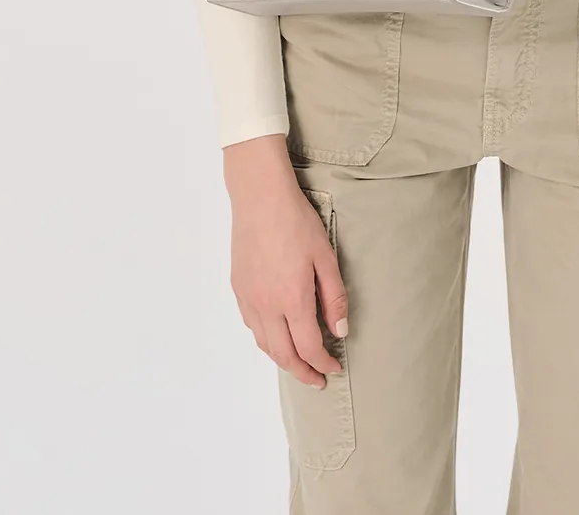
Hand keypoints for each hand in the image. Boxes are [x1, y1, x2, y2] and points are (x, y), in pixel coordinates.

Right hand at [222, 135, 349, 387]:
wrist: (260, 198)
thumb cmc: (296, 222)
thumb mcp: (325, 257)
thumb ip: (333, 297)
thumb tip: (339, 331)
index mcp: (292, 299)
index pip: (308, 347)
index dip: (322, 363)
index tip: (334, 369)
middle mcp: (267, 306)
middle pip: (283, 354)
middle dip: (302, 372)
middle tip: (317, 380)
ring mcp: (249, 298)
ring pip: (264, 343)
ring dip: (282, 359)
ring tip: (298, 363)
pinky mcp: (238, 288)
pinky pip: (252, 325)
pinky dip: (266, 339)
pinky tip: (276, 334)